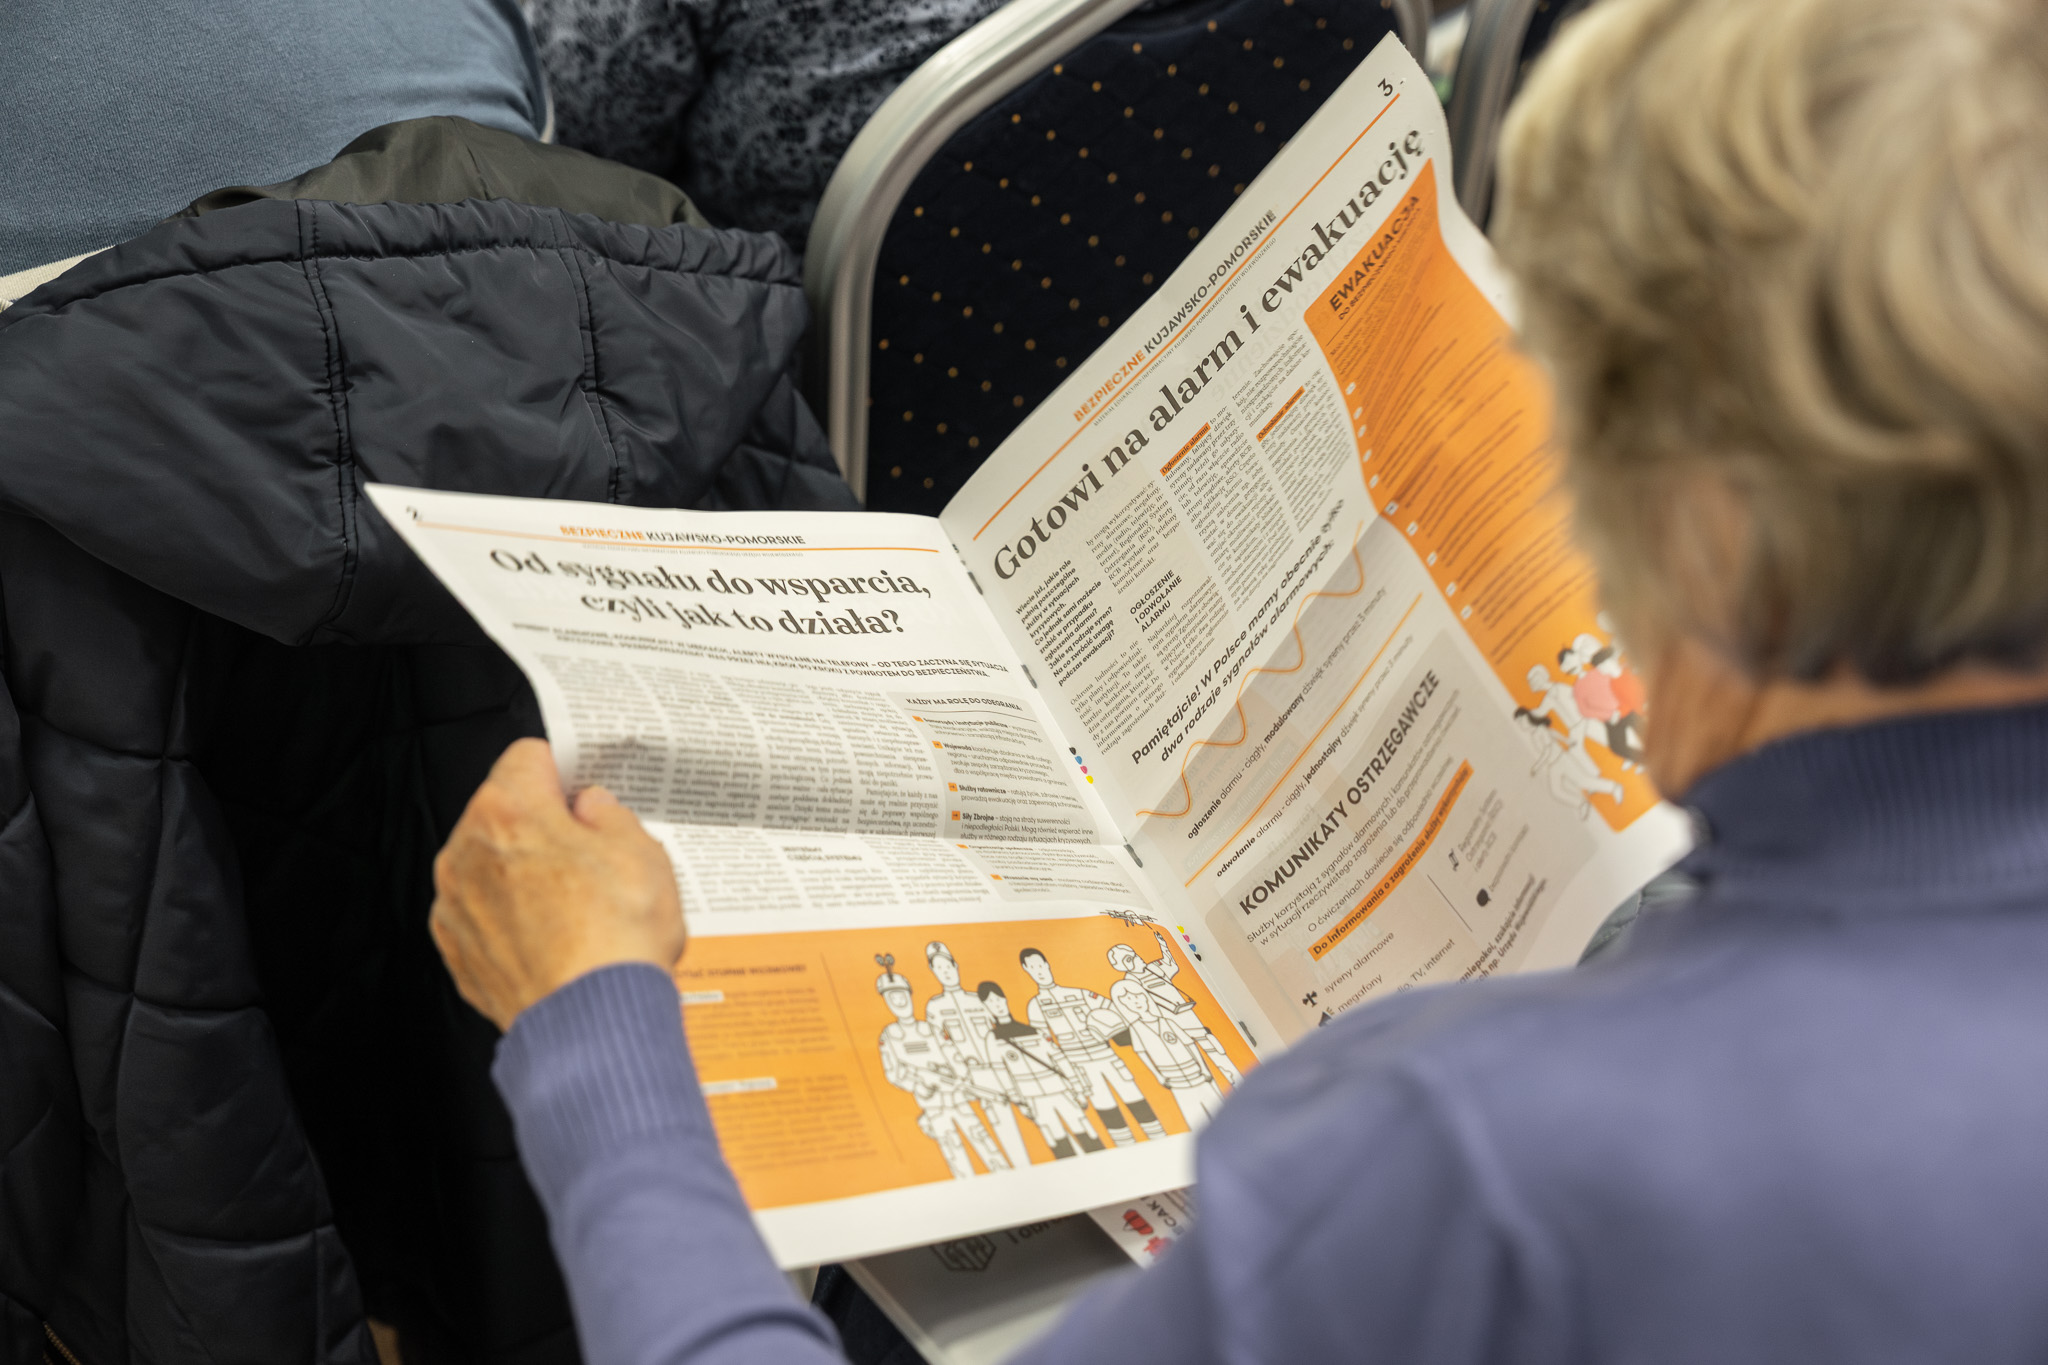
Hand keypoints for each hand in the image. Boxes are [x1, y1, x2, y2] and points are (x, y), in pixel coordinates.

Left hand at [430, 739, 684, 1029]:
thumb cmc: (616, 940)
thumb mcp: (642, 850)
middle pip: (506, 813)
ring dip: (526, 873)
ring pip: (493, 865)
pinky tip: (556, 938)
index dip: (566, 771)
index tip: (585, 790)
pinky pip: (486, 914)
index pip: (530, 757)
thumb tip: (593, 810)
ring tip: (581, 906)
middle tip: (595, 856)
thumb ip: (609, 814)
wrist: (593, 1024)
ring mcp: (456, 904)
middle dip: (545, 826)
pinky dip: (513, 919)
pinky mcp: (457, 950)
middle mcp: (467, 851)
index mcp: (508, 810)